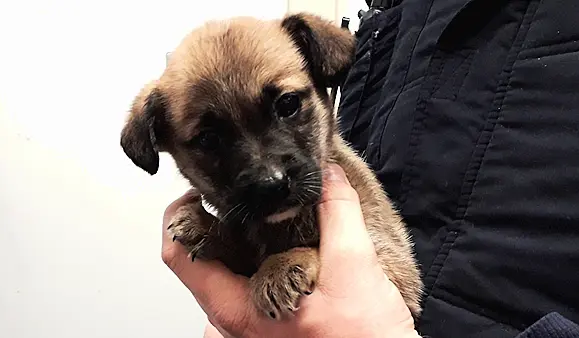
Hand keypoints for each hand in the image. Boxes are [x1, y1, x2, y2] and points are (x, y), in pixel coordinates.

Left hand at [161, 164, 420, 337]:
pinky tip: (289, 251)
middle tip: (248, 198)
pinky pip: (248, 287)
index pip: (179, 255)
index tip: (207, 191)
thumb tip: (328, 176)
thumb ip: (338, 213)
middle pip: (201, 260)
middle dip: (223, 222)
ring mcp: (250, 328)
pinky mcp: (270, 327)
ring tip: (271, 222)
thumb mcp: (353, 267)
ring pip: (226, 274)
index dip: (184, 213)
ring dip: (243, 243)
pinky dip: (260, 261)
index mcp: (236, 310)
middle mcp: (234, 322)